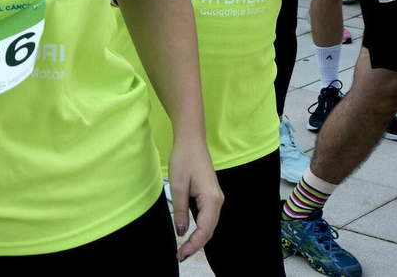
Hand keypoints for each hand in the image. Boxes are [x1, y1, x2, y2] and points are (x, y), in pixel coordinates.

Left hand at [166, 138, 221, 260]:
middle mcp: (218, 201)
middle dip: (196, 245)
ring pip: (210, 224)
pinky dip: (200, 228)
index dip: (194, 245)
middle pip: (210, 230)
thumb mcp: (178, 185)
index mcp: (211, 199)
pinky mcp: (212, 195)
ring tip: (184, 249)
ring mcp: (216, 198)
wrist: (192, 140)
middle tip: (180, 256)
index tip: (181, 255)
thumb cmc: (184, 159)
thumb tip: (182, 232)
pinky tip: (191, 233)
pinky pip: (208, 216)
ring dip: (199, 237)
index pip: (205, 230)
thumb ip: (180, 210)